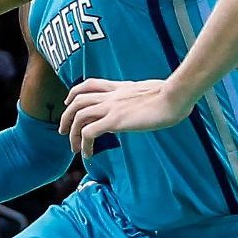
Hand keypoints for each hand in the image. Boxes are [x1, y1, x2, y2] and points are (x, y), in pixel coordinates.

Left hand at [60, 78, 192, 156]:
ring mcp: (111, 107)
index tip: (69, 102)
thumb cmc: (171, 95)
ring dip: (71, 132)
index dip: (74, 92)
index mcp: (120, 87)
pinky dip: (84, 144)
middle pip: (77, 99)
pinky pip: (89, 132)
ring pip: (79, 115)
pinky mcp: (115, 121)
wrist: (174, 96)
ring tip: (73, 147)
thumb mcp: (151, 92)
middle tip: (63, 130)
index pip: (89, 84)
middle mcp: (112, 95)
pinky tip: (87, 154)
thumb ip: (141, 97)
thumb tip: (144, 104)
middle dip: (66, 115)